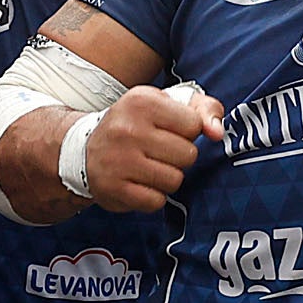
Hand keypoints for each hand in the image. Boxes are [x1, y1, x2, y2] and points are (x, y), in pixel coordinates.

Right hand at [83, 82, 224, 210]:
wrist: (85, 149)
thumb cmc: (137, 124)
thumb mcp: (167, 104)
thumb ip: (203, 110)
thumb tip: (217, 133)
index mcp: (142, 101)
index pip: (194, 125)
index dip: (187, 132)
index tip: (167, 130)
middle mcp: (127, 129)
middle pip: (188, 155)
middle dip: (179, 157)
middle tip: (158, 151)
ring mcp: (118, 160)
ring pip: (175, 180)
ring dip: (168, 178)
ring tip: (149, 167)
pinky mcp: (113, 188)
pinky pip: (156, 201)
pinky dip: (153, 196)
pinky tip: (138, 183)